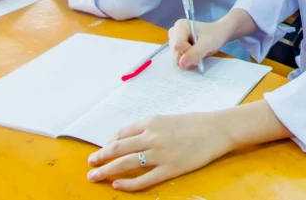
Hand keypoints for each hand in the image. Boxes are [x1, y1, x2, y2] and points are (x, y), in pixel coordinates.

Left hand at [87, 112, 232, 190]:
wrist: (215, 129)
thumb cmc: (193, 123)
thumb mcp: (167, 119)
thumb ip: (148, 128)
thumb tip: (129, 139)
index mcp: (151, 122)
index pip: (122, 134)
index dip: (108, 144)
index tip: (102, 151)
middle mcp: (151, 136)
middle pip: (118, 148)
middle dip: (100, 157)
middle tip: (89, 164)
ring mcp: (160, 154)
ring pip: (125, 163)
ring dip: (106, 170)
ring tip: (94, 176)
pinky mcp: (169, 169)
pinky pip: (143, 179)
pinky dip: (128, 184)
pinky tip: (118, 186)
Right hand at [168, 19, 225, 68]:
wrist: (218, 35)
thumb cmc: (213, 36)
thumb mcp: (207, 44)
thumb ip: (195, 53)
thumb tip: (181, 63)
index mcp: (180, 26)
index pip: (177, 45)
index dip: (188, 51)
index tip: (200, 49)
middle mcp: (174, 32)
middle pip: (175, 53)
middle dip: (188, 58)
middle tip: (200, 53)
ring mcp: (174, 41)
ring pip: (176, 59)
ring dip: (189, 61)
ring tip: (199, 54)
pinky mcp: (177, 48)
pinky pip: (178, 61)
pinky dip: (188, 62)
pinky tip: (195, 56)